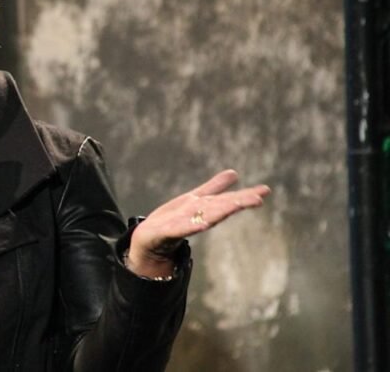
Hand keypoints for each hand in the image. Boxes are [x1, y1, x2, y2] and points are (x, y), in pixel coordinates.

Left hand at [126, 169, 270, 278]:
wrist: (147, 239)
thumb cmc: (171, 219)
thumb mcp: (193, 199)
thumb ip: (213, 188)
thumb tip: (234, 173)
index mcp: (204, 208)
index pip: (227, 200)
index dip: (245, 195)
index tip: (265, 191)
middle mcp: (197, 217)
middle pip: (219, 208)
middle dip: (238, 203)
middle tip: (258, 199)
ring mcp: (183, 225)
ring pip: (204, 217)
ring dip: (220, 212)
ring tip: (235, 205)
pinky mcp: (166, 233)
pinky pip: (181, 229)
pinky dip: (192, 226)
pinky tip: (203, 223)